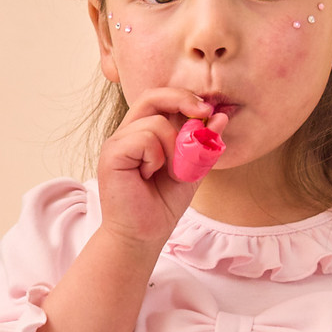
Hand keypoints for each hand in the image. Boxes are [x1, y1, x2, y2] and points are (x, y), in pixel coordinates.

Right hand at [93, 88, 225, 251]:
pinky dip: (156, 157)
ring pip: (155, 123)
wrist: (143, 235)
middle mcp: (127, 133)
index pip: (160, 99)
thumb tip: (220, 116)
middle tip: (203, 113)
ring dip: (173, 148)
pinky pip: (144, 139)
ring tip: (167, 172)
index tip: (208, 111)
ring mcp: (117, 143)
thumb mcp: (192, 169)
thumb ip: (203, 143)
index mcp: (143, 133)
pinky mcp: (111, 155)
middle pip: (152, 97)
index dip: (184, 98)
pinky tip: (149, 175)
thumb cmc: (162, 204)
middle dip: (181, 100)